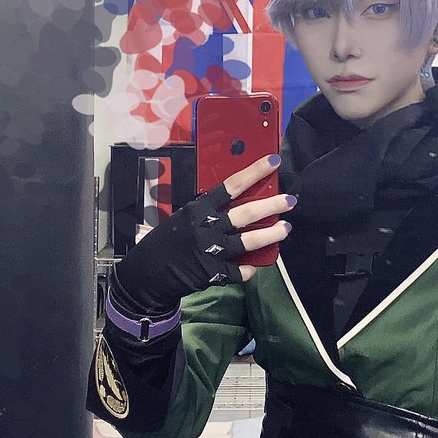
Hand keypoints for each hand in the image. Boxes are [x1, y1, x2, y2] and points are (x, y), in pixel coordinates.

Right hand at [112, 154, 294, 314]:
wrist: (145, 275)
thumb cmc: (163, 243)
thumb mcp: (181, 220)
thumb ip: (206, 214)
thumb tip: (236, 205)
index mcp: (197, 209)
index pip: (231, 185)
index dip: (254, 172)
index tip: (273, 162)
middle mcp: (206, 228)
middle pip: (246, 213)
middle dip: (272, 205)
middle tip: (291, 200)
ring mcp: (211, 251)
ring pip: (249, 241)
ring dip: (271, 235)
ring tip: (286, 228)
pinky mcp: (212, 274)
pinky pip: (238, 271)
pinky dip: (247, 269)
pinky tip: (252, 266)